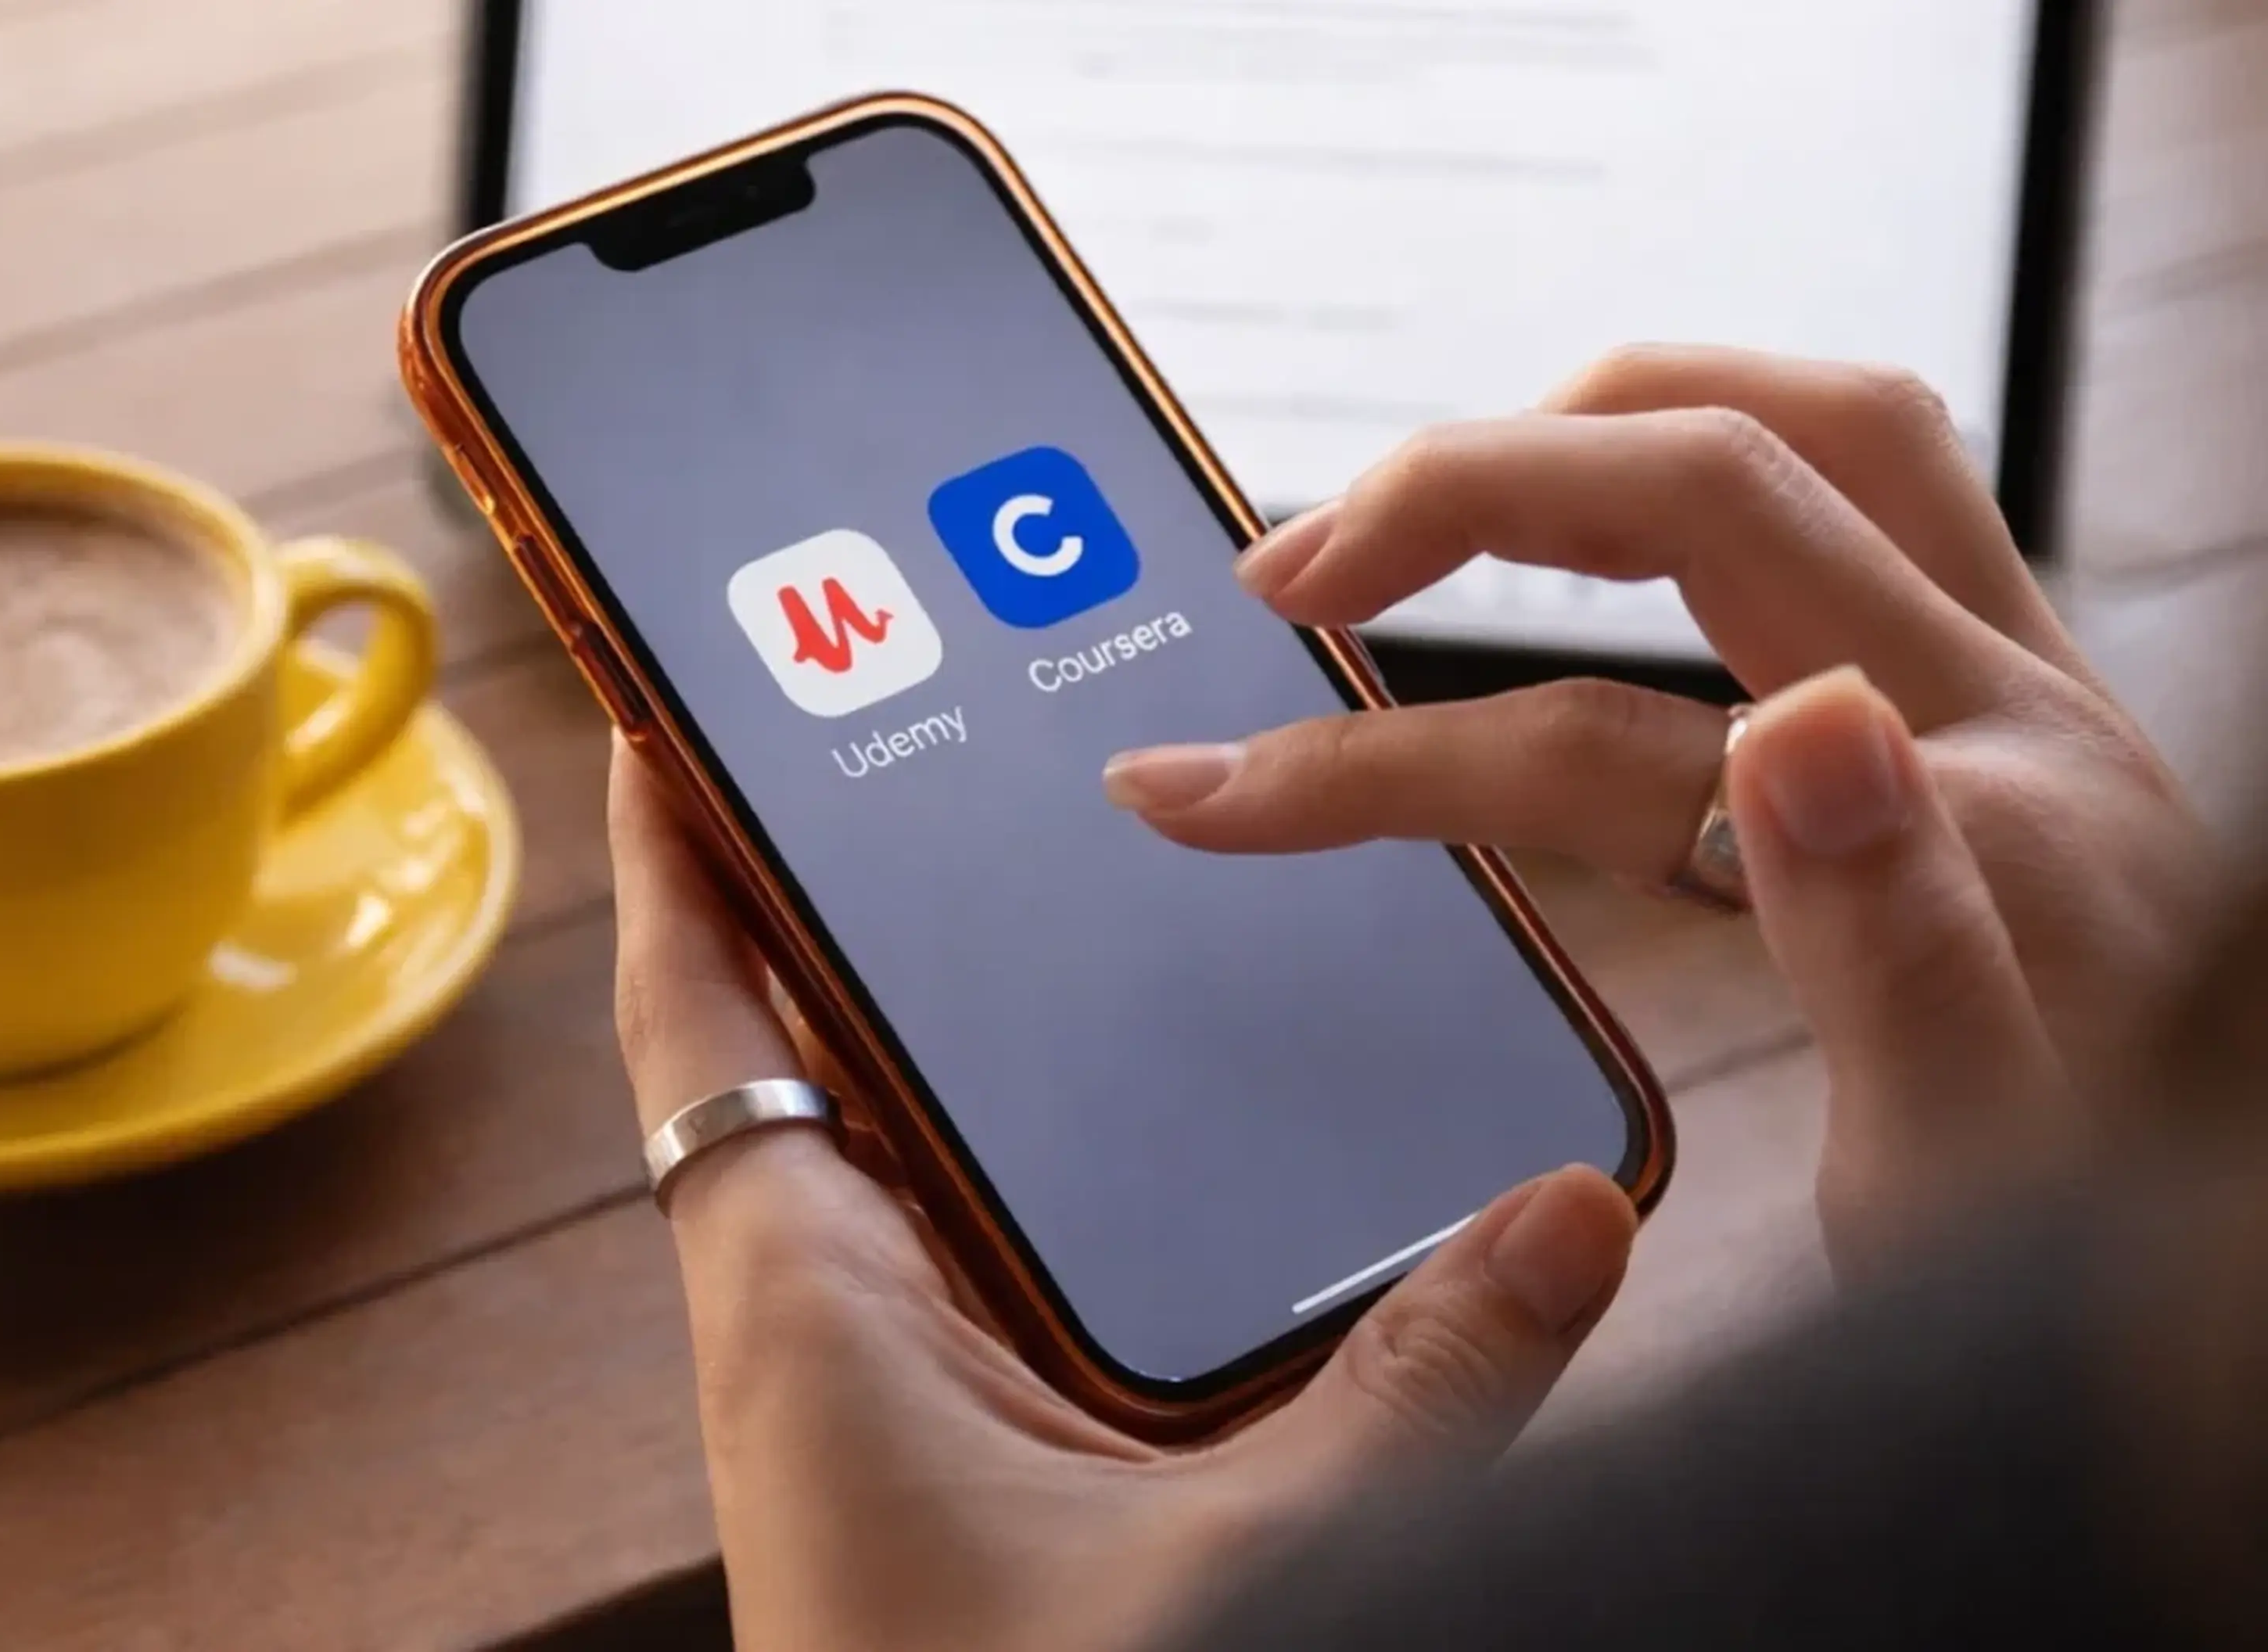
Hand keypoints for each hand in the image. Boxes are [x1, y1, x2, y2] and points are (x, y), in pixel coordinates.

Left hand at [608, 745, 1636, 1651]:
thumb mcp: (1251, 1573)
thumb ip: (1414, 1394)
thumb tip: (1564, 1222)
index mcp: (805, 1322)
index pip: (697, 1025)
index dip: (672, 862)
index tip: (663, 710)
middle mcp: (820, 1340)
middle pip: (795, 1058)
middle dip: (842, 904)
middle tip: (915, 731)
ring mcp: (887, 1409)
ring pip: (896, 1165)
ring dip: (949, 1043)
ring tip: (1042, 880)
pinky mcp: (965, 1478)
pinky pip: (980, 1273)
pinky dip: (1039, 1186)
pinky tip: (1157, 1146)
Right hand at [1102, 347, 2213, 1272]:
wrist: (2245, 1284)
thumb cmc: (2097, 1245)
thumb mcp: (1981, 1175)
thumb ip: (1899, 951)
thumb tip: (1803, 717)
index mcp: (1977, 829)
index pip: (1597, 746)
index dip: (1367, 761)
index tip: (1200, 796)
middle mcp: (2015, 710)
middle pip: (1706, 476)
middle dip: (1457, 493)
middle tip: (1284, 581)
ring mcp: (2025, 685)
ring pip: (1809, 433)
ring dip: (1594, 426)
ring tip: (1428, 499)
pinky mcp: (2014, 699)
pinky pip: (1855, 492)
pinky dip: (1700, 467)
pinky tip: (1610, 536)